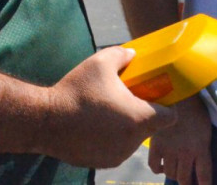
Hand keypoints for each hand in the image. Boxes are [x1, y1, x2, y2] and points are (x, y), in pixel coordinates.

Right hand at [43, 47, 175, 168]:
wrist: (46, 121)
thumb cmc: (76, 91)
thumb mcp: (100, 62)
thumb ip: (122, 55)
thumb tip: (132, 54)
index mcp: (139, 118)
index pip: (170, 116)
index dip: (166, 105)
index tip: (153, 96)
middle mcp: (132, 141)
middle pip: (149, 127)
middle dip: (141, 114)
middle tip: (124, 100)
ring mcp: (118, 155)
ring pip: (132, 139)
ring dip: (125, 128)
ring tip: (106, 112)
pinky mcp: (103, 163)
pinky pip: (116, 149)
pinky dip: (110, 139)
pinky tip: (94, 126)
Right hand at [148, 96, 212, 184]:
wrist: (176, 93)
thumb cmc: (195, 107)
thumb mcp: (206, 127)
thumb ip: (203, 144)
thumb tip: (201, 155)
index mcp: (201, 148)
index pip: (204, 175)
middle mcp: (185, 153)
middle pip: (185, 179)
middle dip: (187, 183)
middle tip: (187, 181)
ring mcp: (170, 151)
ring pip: (171, 174)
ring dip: (174, 174)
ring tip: (176, 170)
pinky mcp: (156, 145)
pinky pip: (154, 166)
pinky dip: (158, 169)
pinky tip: (162, 166)